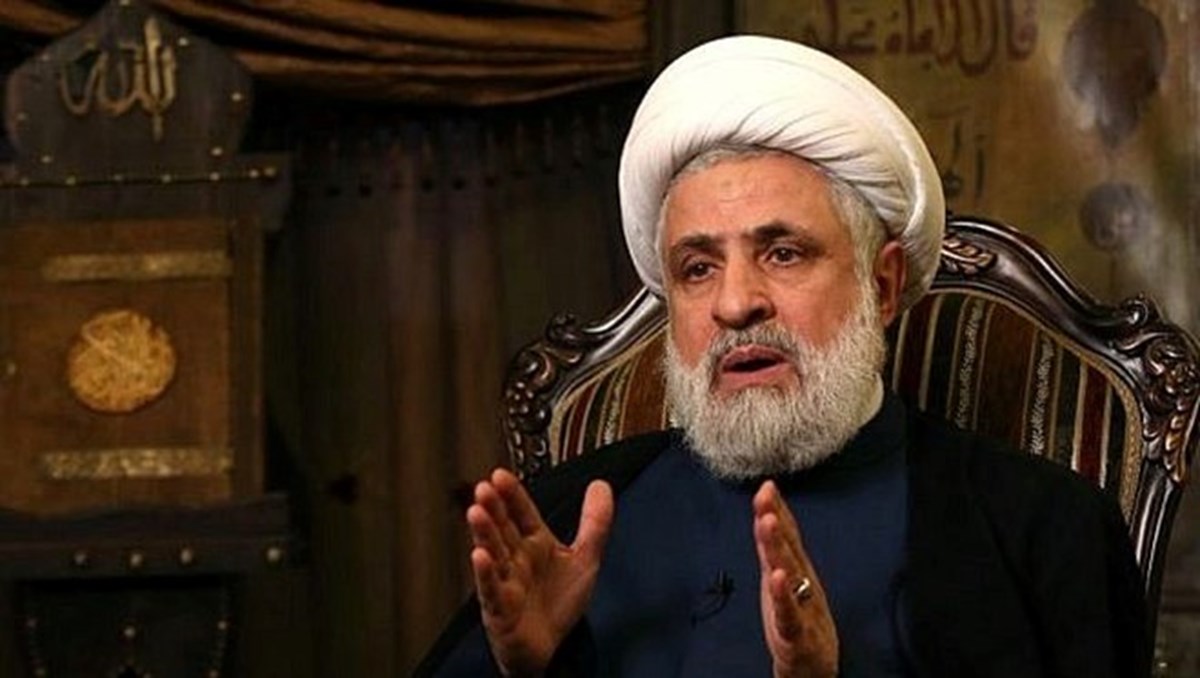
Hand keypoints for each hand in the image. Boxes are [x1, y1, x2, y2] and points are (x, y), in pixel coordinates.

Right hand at [467, 469, 613, 675]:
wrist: (551, 647)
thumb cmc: (559, 603)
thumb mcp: (585, 558)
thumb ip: (594, 522)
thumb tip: (601, 486)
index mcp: (535, 543)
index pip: (522, 512)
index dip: (513, 494)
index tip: (502, 475)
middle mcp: (517, 558)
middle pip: (503, 527)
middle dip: (494, 507)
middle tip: (485, 487)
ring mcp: (506, 581)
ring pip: (493, 552)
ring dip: (484, 533)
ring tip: (477, 511)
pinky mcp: (500, 607)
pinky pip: (491, 588)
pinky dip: (485, 573)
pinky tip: (480, 557)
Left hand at [753, 480, 838, 677]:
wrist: (813, 666)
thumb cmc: (800, 620)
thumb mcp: (786, 581)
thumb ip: (776, 550)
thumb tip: (766, 514)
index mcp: (796, 572)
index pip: (787, 536)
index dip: (777, 509)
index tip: (767, 484)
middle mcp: (801, 584)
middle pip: (787, 548)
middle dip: (776, 519)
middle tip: (765, 494)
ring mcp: (800, 607)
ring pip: (788, 574)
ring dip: (777, 548)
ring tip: (767, 522)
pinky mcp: (795, 634)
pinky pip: (788, 613)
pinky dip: (783, 595)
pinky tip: (777, 577)